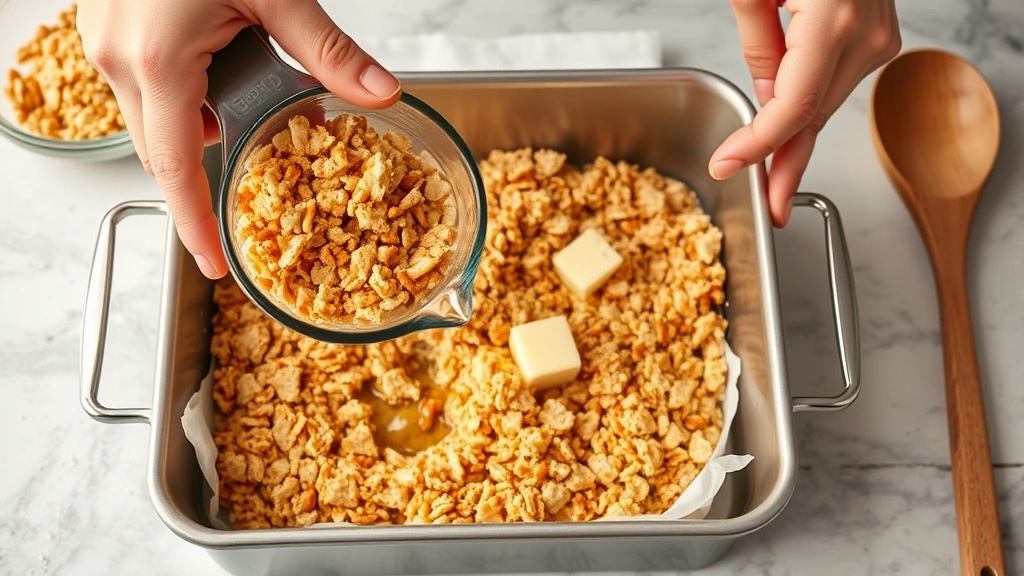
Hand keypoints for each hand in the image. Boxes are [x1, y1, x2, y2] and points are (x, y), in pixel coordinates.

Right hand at [77, 0, 401, 277]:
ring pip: (155, 119)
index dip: (196, 224)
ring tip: (248, 111)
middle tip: (257, 179)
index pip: (174, 168)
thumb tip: (382, 95)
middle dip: (209, 171)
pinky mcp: (108, 29)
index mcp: (157, 61)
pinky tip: (220, 73)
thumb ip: (329, 52)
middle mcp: (118, 60)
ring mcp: (105, 43)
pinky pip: (147, 87)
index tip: (216, 266)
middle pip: (164, 149)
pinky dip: (184, 96)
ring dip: (200, 126)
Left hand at [712, 0, 900, 225]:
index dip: (758, 146)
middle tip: (767, 207)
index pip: (791, 107)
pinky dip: (806, 110)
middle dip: (782, 164)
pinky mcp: (877, 38)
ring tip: (767, 179)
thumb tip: (763, 99)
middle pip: (813, 117)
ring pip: (824, 106)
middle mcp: (866, 36)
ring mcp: (878, 39)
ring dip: (792, 140)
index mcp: (833, 22)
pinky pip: (832, 86)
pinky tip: (785, 136)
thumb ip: (756, 42)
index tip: (727, 167)